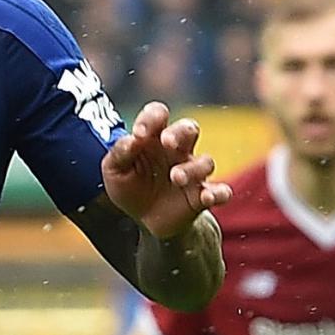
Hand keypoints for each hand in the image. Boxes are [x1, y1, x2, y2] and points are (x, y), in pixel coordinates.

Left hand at [103, 102, 233, 239]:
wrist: (145, 220)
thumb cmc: (130, 187)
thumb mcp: (114, 171)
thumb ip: (119, 154)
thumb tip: (131, 140)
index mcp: (153, 138)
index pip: (158, 114)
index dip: (151, 118)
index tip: (139, 134)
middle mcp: (177, 150)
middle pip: (189, 129)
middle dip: (180, 132)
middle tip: (167, 142)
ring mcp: (192, 172)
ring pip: (205, 161)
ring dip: (192, 169)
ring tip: (175, 177)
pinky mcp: (202, 196)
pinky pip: (220, 191)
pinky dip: (218, 193)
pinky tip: (208, 197)